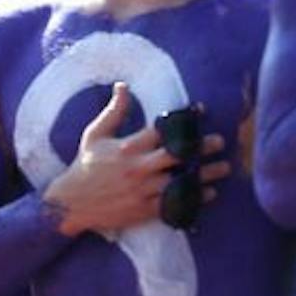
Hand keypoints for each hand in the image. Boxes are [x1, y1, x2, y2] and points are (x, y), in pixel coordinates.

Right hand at [43, 84, 228, 236]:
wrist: (72, 203)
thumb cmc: (84, 165)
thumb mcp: (94, 134)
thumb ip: (114, 111)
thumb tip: (123, 86)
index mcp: (127, 147)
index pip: (161, 130)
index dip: (183, 120)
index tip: (201, 112)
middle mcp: (138, 168)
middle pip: (177, 156)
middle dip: (201, 148)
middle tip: (219, 142)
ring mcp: (143, 191)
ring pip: (181, 182)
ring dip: (205, 175)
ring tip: (223, 168)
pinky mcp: (145, 210)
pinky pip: (176, 204)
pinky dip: (194, 199)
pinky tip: (209, 193)